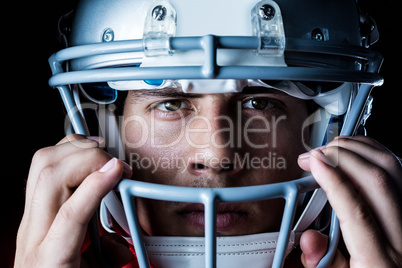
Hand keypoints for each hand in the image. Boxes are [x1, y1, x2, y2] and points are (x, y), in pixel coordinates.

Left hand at [15, 134, 132, 266]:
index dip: (97, 186)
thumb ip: (113, 257)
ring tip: (99, 151)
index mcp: (52, 259)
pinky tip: (81, 154)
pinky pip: (40, 169)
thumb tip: (124, 239)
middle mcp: (34, 235)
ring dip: (73, 149)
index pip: (71, 214)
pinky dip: (63, 153)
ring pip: (40, 166)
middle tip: (115, 164)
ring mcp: (28, 219)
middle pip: (50, 179)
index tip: (119, 171)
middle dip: (87, 158)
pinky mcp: (30, 210)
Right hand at [297, 136, 401, 266]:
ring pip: (393, 170)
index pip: (356, 210)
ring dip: (360, 150)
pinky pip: (398, 173)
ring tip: (332, 148)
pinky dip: (375, 156)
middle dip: (343, 157)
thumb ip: (322, 260)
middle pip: (378, 181)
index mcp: (380, 263)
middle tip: (316, 154)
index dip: (332, 179)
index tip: (312, 162)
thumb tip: (310, 236)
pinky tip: (356, 154)